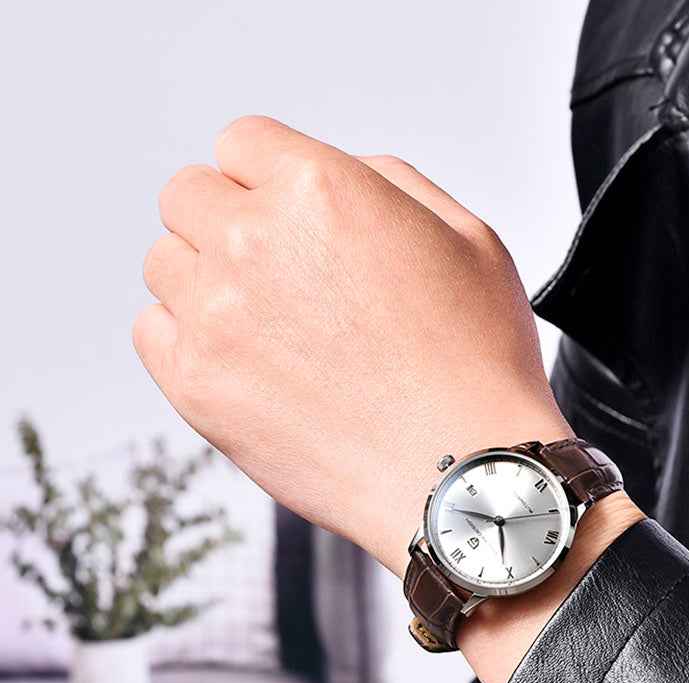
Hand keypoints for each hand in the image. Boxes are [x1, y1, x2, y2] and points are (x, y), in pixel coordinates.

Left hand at [135, 116, 570, 574]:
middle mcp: (254, 241)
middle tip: (281, 273)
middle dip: (229, 220)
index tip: (288, 216)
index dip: (268, 178)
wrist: (464, 476)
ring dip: (206, 280)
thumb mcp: (470, 239)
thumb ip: (390, 181)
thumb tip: (339, 174)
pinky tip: (245, 362)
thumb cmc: (479, 367)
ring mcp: (216, 316)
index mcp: (320, 189)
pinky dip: (186, 338)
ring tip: (270, 327)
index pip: (241, 143)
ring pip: (165, 263)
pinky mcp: (198, 386)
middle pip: (188, 195)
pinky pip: (153, 331)